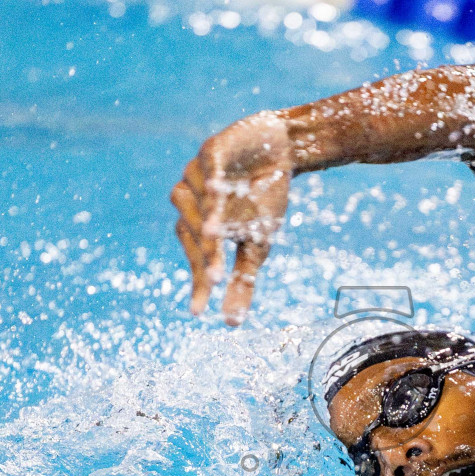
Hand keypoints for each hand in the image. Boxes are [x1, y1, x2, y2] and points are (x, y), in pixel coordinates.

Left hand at [171, 111, 292, 324]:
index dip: (199, 283)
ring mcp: (198, 176)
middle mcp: (193, 204)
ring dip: (205, 216)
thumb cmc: (263, 201)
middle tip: (220, 276)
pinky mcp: (212, 150)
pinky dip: (213, 179)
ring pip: (193, 199)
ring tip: (216, 235)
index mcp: (200, 229)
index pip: (196, 260)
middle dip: (207, 253)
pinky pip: (208, 166)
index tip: (198, 312)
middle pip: (193, 233)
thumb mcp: (256, 246)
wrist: (281, 152)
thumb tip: (232, 326)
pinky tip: (220, 190)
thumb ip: (242, 282)